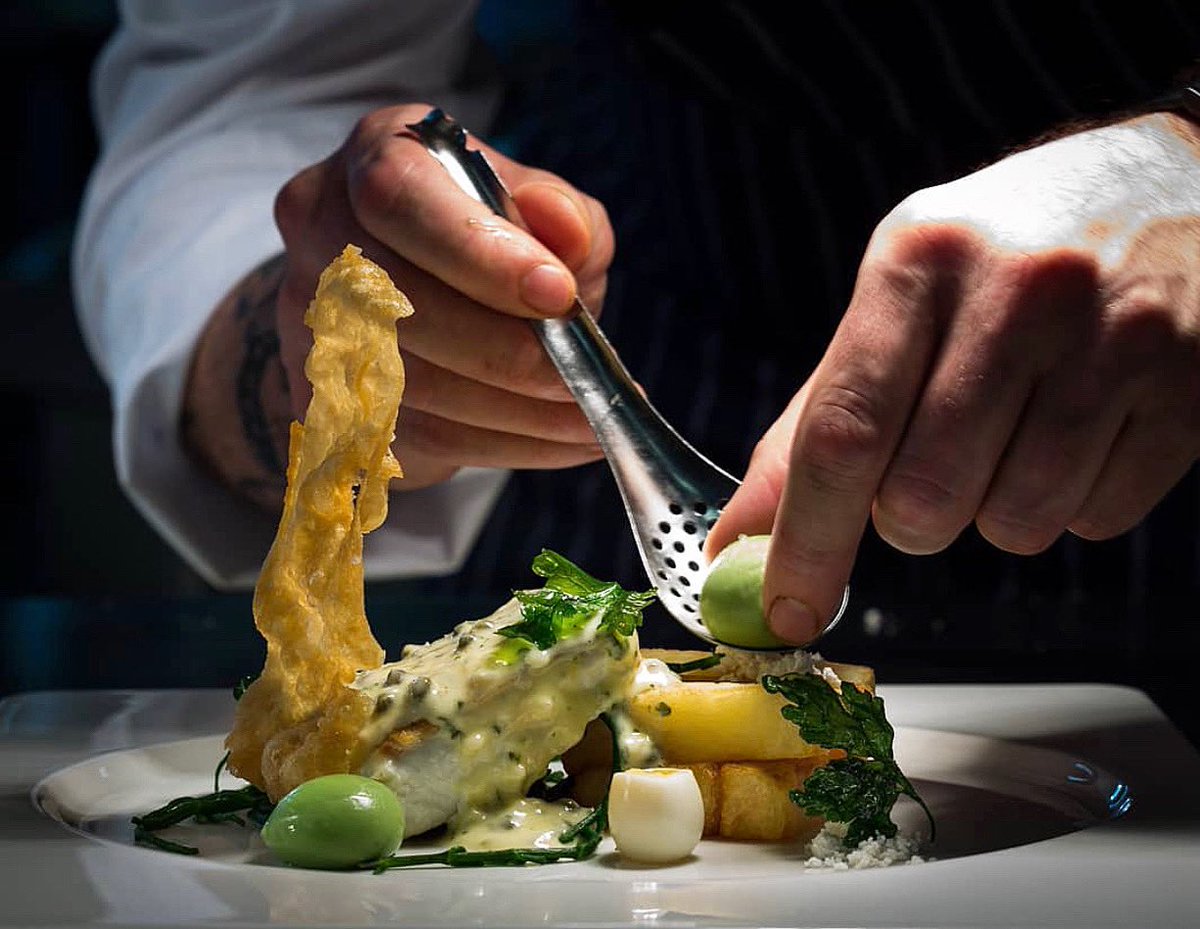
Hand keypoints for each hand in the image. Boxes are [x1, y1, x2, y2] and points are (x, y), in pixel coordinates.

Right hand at [274, 103, 613, 488]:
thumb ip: (559, 212)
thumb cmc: (481, 235)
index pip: (400, 198)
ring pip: (410, 383)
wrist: (404, 295)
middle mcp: (324, 230)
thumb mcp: (533, 203)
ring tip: (592, 420)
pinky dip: (505, 444)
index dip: (478, 253)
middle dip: (507, 351)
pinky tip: (563, 442)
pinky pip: (418, 434)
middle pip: (399, 302)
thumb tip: (566, 231)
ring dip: (516, 414)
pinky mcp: (327, 398)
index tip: (558, 295)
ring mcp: (313, 321)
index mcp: (379, 155)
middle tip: (583, 379)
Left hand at [709, 113, 1199, 643]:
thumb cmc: (1001, 257)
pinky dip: (1072, 501)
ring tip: (1015, 428)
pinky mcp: (1189, 384)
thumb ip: (816, 420)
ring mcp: (1116, 336)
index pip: (844, 431)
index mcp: (918, 261)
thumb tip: (741, 535)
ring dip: (995, 510)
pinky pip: (1096, 520)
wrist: (1164, 185)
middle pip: (923, 500)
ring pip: (1015, 524)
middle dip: (910, 518)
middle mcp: (1018, 291)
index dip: (806, 539)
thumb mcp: (897, 300)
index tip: (784, 608)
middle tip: (930, 463)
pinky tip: (1082, 426)